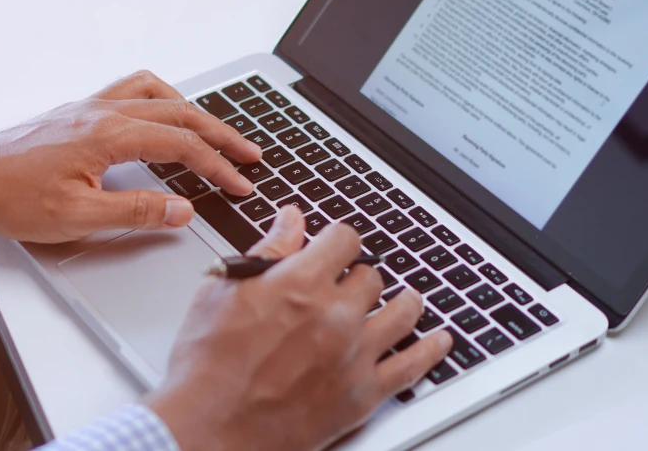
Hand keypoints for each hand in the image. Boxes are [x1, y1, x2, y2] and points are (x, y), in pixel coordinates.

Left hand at [0, 70, 262, 241]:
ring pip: (158, 92)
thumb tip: (182, 209)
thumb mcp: (77, 218)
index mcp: (107, 135)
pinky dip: (162, 99)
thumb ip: (135, 212)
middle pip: (180, 111)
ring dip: (193, 109)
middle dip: (221, 134)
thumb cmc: (11, 196)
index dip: (217, 166)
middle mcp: (103, 111)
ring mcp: (90, 106)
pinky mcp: (79, 111)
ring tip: (215, 131)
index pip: (181, 144)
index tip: (241, 183)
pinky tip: (164, 116)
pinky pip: (132, 89)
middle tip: (250, 153)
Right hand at [145, 207, 452, 450]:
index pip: (344, 239)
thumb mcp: (224, 291)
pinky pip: (412, 366)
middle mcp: (334, 313)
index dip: (339, 241)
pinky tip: (440, 341)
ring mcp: (353, 354)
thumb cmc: (207, 364)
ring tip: (407, 300)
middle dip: (358, 277)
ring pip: (403, 312)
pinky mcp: (362, 394)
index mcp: (300, 281)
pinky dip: (431, 350)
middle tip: (350, 287)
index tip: (338, 248)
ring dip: (405, 301)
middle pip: (371, 276)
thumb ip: (266, 251)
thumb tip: (290, 220)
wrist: (209, 427)